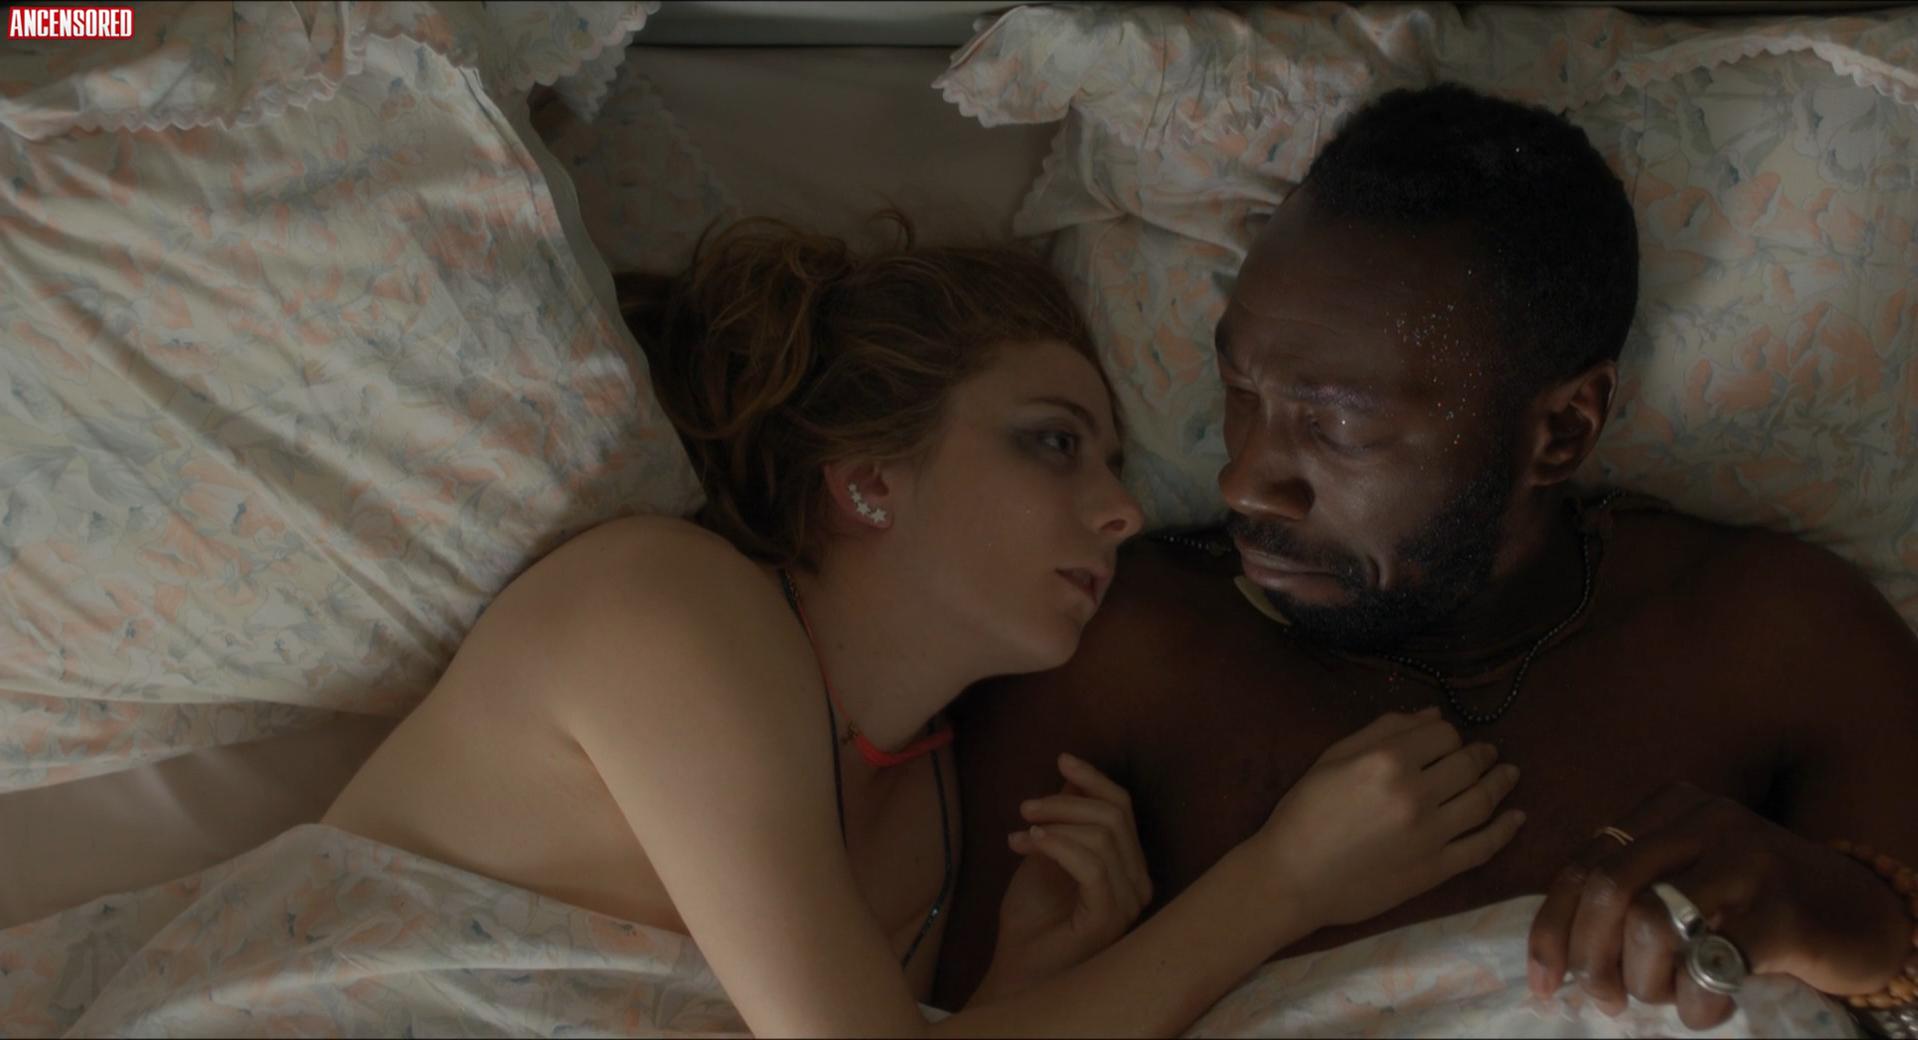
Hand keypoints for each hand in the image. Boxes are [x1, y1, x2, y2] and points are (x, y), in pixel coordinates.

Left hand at [973, 753, 1151, 1002]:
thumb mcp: (1047, 854)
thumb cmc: (1032, 917)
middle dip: (1065, 802)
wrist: (1017, 968)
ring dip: (1054, 824)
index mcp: (1128, 864)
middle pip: (1114, 816)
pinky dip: (1059, 846)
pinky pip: (1093, 865)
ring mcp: (1128, 902)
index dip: (1094, 779)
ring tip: (1020, 834)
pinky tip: (1030, 843)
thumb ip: (1064, 821)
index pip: (1123, 808)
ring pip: (1103, 836)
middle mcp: (1138, 882)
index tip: (1062, 761)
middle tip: (1025, 809)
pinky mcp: (1110, 918)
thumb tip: (1070, 777)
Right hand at [1255, 708, 1524, 928]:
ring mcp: (1431, 834)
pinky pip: (1483, 847)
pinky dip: (1505, 830)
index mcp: (1387, 761)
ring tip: (1509, 773)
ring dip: (1501, 783)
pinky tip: (1517, 818)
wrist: (1293, 877)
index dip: (1449, 734)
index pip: (1443, 735)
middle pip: (1468, 764)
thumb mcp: (1333, 757)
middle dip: (1482, 754)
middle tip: (1490, 752)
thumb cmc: (1304, 812)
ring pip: (1482, 801)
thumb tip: (1431, 716)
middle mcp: (1415, 793)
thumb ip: (1383, 730)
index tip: (1449, 740)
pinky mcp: (1436, 869)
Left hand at [1527, 782, 1908, 1029]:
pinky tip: (1703, 1011)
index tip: (1543, 983)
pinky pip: (1712, 964)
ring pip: (1652, 924)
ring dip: (1644, 982)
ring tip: (1664, 997)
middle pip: (1608, 888)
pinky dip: (1695, 1004)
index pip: (1584, 864)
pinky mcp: (1783, 911)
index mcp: (1669, 807)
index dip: (1553, 929)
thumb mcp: (1686, 877)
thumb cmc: (1752, 901)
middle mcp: (1705, 820)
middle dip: (1590, 957)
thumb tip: (1560, 958)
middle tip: (1603, 999)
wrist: (1855, 910)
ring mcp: (1748, 860)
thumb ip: (1629, 895)